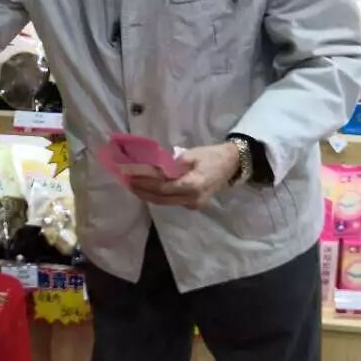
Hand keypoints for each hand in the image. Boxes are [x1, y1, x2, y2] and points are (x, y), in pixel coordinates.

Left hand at [127, 143, 241, 210]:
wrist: (232, 164)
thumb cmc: (212, 156)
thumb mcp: (191, 155)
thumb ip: (171, 165)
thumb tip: (151, 169)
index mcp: (193, 186)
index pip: (163, 188)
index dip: (145, 184)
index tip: (130, 177)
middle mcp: (192, 199)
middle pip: (161, 199)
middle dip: (143, 192)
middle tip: (127, 182)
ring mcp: (194, 204)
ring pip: (165, 202)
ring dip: (149, 195)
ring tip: (134, 186)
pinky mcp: (193, 204)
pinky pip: (172, 201)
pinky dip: (159, 195)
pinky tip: (148, 189)